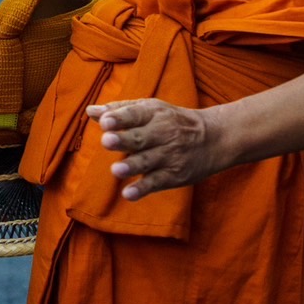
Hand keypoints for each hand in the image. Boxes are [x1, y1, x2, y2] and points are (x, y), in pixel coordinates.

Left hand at [88, 98, 222, 199]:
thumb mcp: (150, 109)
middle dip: (124, 140)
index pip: (135, 114)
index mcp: (154, 114)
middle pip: (140, 138)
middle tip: (107, 141)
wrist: (213, 138)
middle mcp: (162, 133)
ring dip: (132, 166)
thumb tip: (90, 111)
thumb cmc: (171, 121)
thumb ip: (119, 110)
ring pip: (147, 161)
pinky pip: (156, 182)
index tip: (105, 122)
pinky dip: (143, 189)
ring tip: (116, 170)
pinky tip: (128, 194)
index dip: (120, 118)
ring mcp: (169, 156)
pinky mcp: (173, 176)